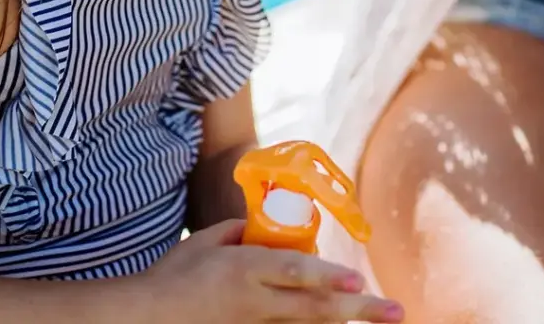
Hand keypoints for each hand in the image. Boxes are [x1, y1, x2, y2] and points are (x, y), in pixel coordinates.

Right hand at [148, 219, 403, 322]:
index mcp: (245, 270)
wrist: (147, 318)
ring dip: (345, 322)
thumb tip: (264, 230)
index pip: (294, 272)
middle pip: (315, 307)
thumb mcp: (206, 241)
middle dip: (359, 309)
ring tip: (382, 319)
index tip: (360, 278)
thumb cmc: (174, 275)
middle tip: (396, 311)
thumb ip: (240, 232)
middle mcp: (257, 302)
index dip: (329, 276)